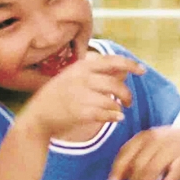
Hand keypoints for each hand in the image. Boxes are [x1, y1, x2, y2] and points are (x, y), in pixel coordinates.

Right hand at [17, 49, 142, 142]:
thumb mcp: (73, 77)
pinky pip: (107, 114)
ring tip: (118, 111)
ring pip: (112, 100)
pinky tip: (117, 118)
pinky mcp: (80, 112)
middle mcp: (81, 78)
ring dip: (119, 107)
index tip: (142, 70)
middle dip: (127, 94)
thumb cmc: (58, 96)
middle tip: (129, 102)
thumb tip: (125, 70)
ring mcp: (80, 95)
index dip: (130, 64)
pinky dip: (115, 117)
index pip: (112, 61)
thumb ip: (97, 73)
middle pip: (116, 84)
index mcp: (81, 67)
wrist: (37, 117)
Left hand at [109, 125, 179, 179]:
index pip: (127, 152)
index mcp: (145, 136)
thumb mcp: (149, 146)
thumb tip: (114, 179)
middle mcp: (158, 139)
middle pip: (139, 163)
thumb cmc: (167, 147)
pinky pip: (174, 172)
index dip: (118, 168)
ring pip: (153, 169)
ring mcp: (172, 147)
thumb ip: (133, 158)